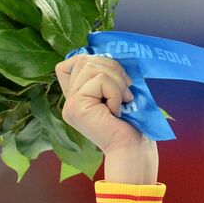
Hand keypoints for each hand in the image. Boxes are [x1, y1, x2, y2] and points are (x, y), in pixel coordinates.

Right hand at [55, 55, 158, 182]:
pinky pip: (99, 80)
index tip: (114, 77)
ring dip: (116, 81)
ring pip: (90, 67)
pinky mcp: (76, 107)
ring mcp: (70, 104)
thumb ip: (105, 76)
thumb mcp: (117, 93)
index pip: (71, 63)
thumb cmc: (132, 125)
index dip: (92, 60)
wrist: (134, 149)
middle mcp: (69, 101)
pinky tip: (118, 110)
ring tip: (124, 101)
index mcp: (76, 97)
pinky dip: (115, 91)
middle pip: (82, 60)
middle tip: (127, 90)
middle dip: (111, 67)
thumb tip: (107, 53)